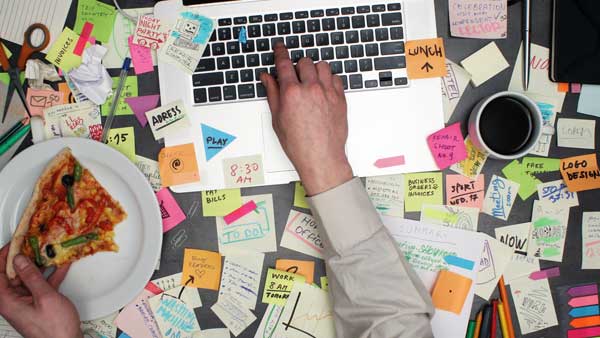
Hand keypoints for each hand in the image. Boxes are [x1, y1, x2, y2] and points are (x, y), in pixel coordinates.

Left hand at [0, 244, 81, 337]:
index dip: (5, 255)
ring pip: (29, 277)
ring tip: (49, 251)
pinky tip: (60, 265)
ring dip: (40, 264)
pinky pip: (41, 284)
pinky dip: (50, 275)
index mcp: (7, 300)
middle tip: (35, 243)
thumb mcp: (44, 297)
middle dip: (25, 257)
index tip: (16, 242)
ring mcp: (26, 301)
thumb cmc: (54, 328)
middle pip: (13, 272)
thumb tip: (20, 260)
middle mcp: (13, 300)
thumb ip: (32, 276)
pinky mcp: (38, 303)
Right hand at [260, 43, 352, 195]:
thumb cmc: (299, 144)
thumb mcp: (278, 119)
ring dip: (314, 70)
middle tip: (296, 76)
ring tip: (310, 81)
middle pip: (304, 62)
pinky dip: (329, 79)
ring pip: (322, 66)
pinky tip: (323, 89)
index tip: (280, 47)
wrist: (321, 157)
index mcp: (292, 93)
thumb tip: (267, 78)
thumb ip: (272, 94)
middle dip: (298, 66)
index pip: (284, 64)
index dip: (280, 53)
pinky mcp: (340, 98)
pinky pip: (336, 77)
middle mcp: (311, 89)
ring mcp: (328, 92)